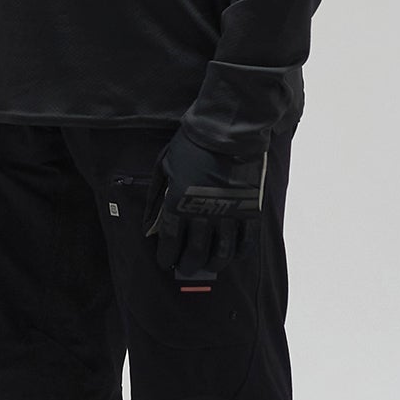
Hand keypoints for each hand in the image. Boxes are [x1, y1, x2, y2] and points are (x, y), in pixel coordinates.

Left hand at [142, 127, 267, 280]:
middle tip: (186, 268)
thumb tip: (150, 224)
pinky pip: (246, 241)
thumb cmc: (191, 146)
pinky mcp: (250, 211)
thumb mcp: (164, 167)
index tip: (166, 262)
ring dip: (213, 264)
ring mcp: (229, 214)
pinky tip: (233, 254)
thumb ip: (156, 197)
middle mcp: (203, 214)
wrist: (227, 131)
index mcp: (178, 204)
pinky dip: (239, 252)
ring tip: (209, 266)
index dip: (166, 256)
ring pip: (221, 252)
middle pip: (195, 252)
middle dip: (188, 265)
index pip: (170, 241)